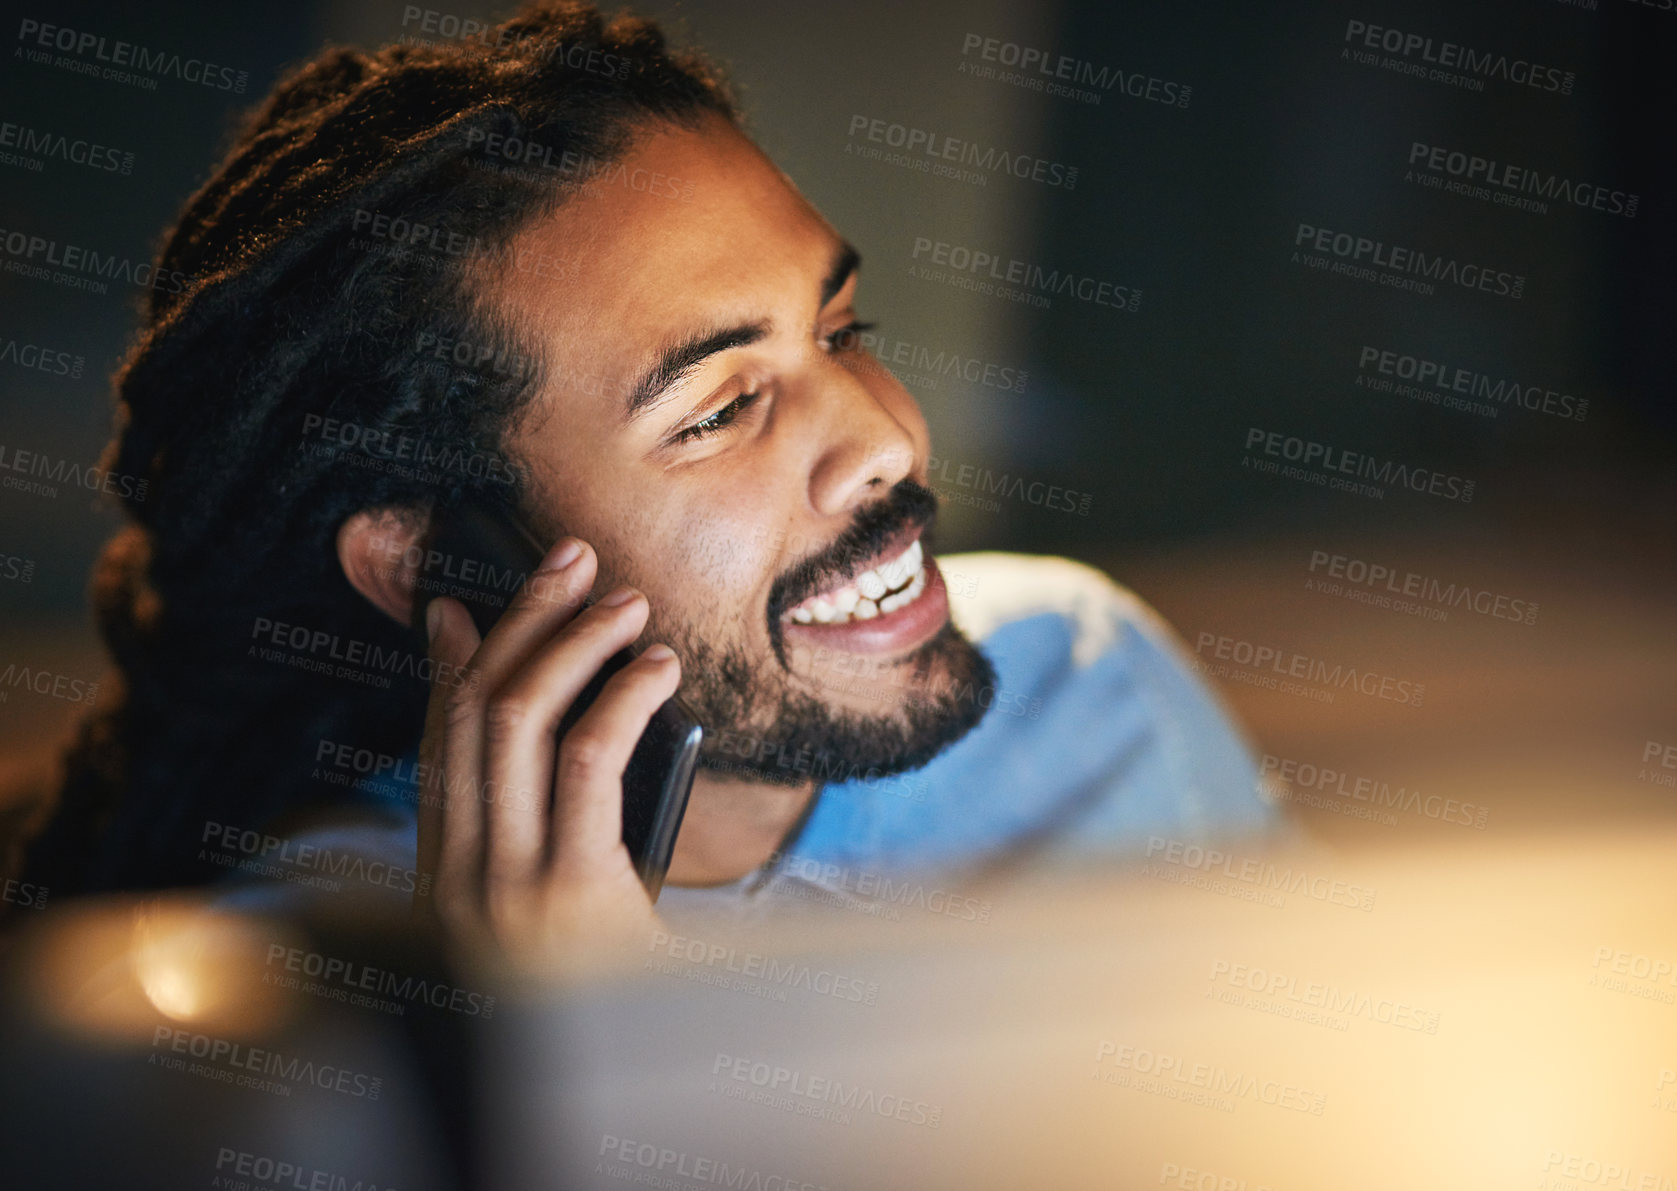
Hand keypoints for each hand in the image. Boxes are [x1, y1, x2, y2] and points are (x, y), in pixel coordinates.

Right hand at [411, 536, 680, 972]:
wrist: (626, 1095)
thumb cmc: (615, 999)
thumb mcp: (565, 911)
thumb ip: (553, 827)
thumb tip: (582, 718)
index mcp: (446, 882)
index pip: (434, 744)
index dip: (447, 662)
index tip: (463, 602)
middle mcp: (455, 879)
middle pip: (473, 711)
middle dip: (521, 622)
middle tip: (569, 562)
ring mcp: (502, 888)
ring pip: (515, 720)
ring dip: (571, 642)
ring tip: (625, 603)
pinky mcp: (565, 895)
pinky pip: (583, 763)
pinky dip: (620, 699)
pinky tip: (656, 671)